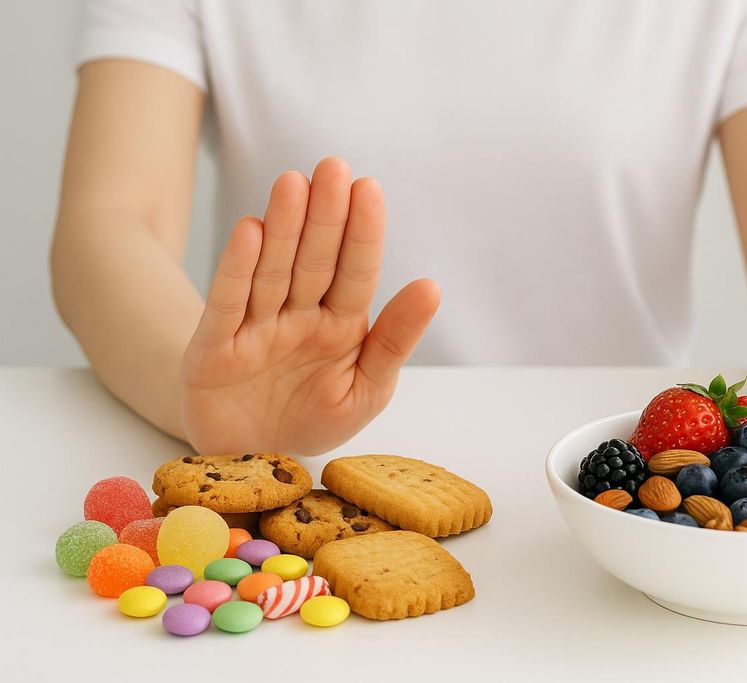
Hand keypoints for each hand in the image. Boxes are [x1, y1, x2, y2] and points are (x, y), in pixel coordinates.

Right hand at [181, 157, 439, 454]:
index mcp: (341, 325)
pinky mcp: (214, 348)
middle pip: (313, 260)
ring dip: (282, 229)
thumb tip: (432, 286)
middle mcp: (299, 316)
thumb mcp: (367, 388)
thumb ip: (395, 340)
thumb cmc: (313, 416)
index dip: (362, 233)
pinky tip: (249, 232)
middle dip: (324, 216)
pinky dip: (237, 271)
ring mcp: (256, 329)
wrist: (254, 459)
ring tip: (293, 184)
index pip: (355, 272)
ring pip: (272, 272)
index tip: (369, 188)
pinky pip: (228, 305)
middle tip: (333, 167)